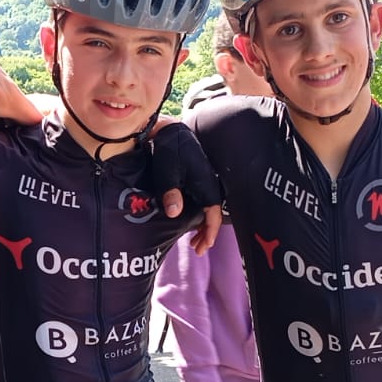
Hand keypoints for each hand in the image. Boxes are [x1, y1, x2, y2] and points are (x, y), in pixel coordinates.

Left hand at [149, 120, 223, 253]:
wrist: (169, 131)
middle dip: (206, 234)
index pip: (213, 214)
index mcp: (205, 185)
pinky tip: (189, 222)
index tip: (204, 246)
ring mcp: (203, 183)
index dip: (210, 232)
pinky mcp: (197, 181)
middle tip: (197, 250)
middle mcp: (208, 186)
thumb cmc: (169, 150)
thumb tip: (176, 213)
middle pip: (212, 216)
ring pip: (207, 210)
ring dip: (202, 226)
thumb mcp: (167, 171)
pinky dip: (198, 216)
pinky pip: (202, 203)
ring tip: (193, 241)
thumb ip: (171, 191)